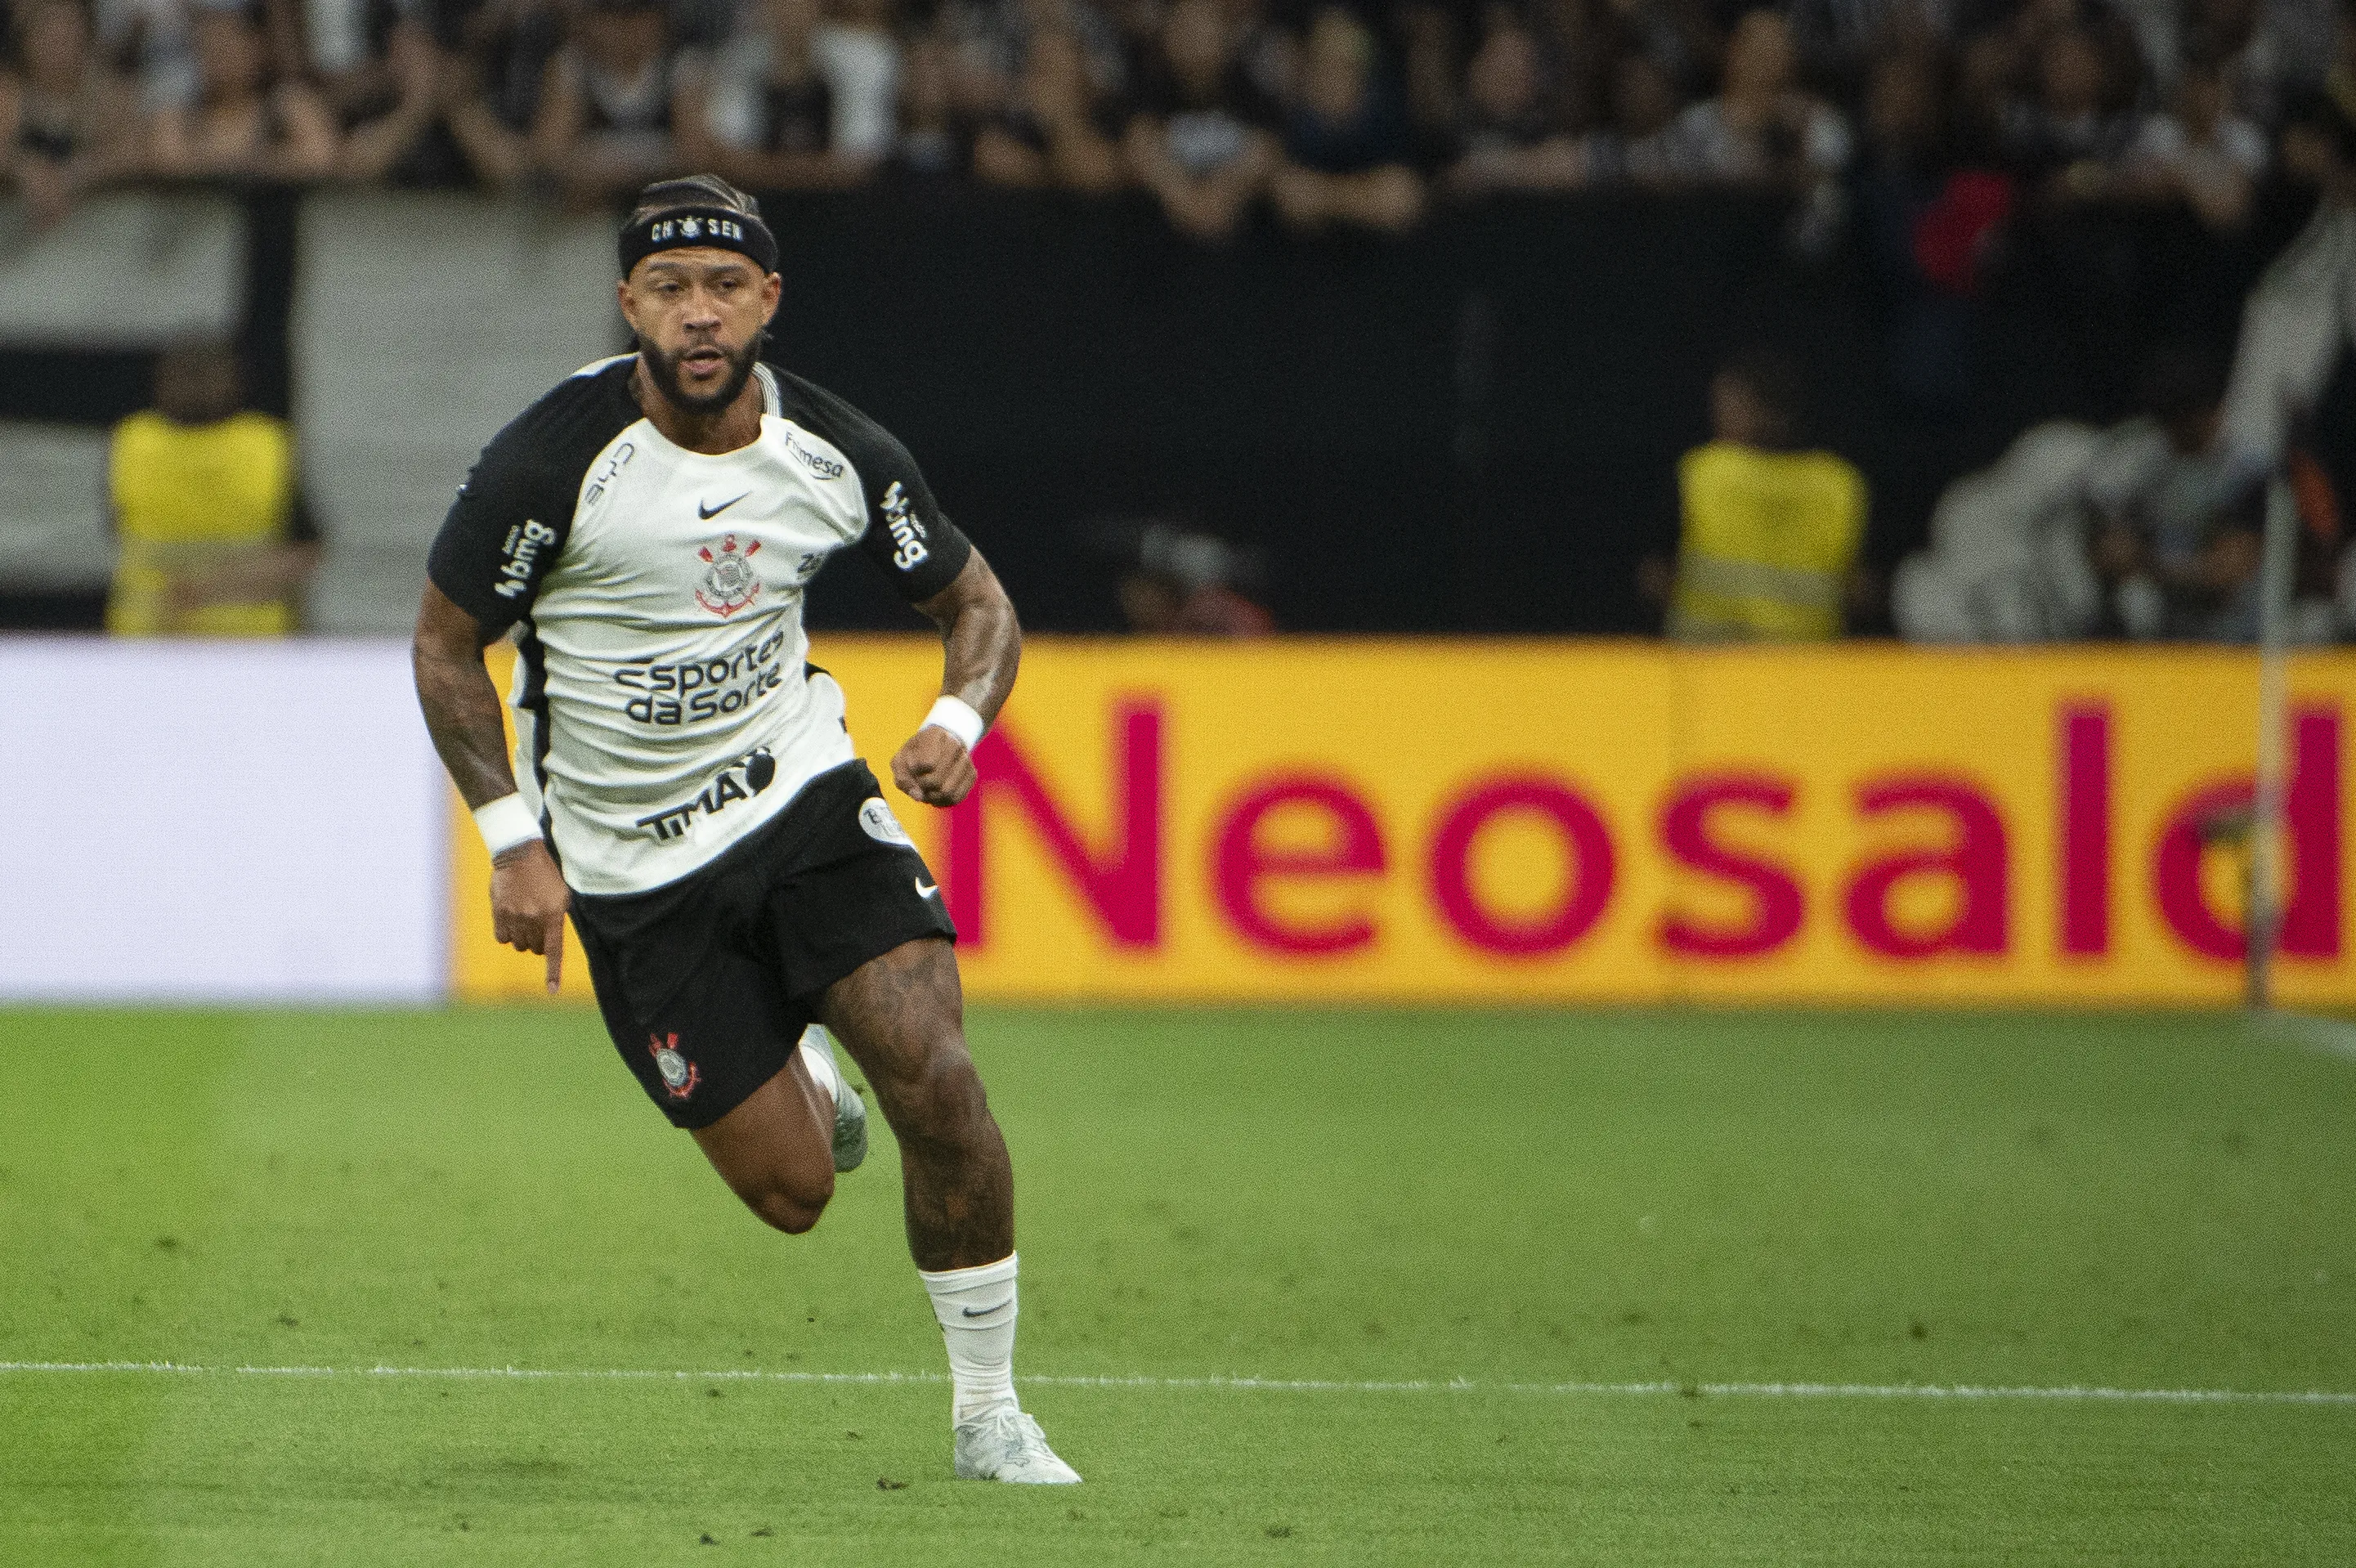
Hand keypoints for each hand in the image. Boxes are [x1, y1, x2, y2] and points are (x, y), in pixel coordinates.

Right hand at [490, 838, 570, 993]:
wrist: (520, 856)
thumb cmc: (545, 876)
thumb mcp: (561, 896)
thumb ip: (555, 921)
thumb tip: (547, 945)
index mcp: (553, 915)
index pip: (554, 950)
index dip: (553, 972)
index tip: (552, 991)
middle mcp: (533, 919)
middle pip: (534, 950)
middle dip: (537, 944)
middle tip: (538, 927)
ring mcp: (515, 917)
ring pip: (518, 946)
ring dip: (522, 939)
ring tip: (524, 919)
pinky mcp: (499, 913)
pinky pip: (502, 938)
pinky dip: (506, 934)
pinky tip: (510, 919)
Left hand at [892, 724, 976, 806]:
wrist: (938, 746)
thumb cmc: (915, 754)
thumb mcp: (901, 760)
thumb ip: (903, 778)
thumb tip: (918, 797)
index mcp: (934, 734)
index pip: (926, 764)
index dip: (914, 771)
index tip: (912, 766)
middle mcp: (954, 744)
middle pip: (936, 781)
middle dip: (923, 786)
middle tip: (919, 782)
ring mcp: (966, 759)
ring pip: (948, 792)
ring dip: (932, 796)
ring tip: (926, 790)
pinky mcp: (972, 774)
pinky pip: (957, 798)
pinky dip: (943, 801)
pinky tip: (936, 794)